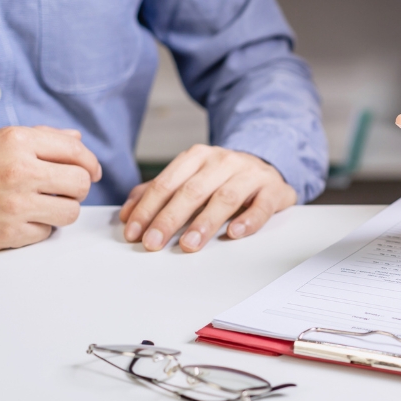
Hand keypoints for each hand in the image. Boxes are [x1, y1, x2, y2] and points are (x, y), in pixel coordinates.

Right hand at [0, 126, 100, 253]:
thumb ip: (38, 137)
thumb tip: (76, 138)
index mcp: (16, 142)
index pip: (76, 151)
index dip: (90, 163)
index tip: (91, 171)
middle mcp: (19, 171)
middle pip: (80, 183)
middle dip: (77, 187)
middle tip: (64, 190)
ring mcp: (15, 205)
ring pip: (70, 211)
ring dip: (61, 210)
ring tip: (43, 205)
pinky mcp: (8, 234)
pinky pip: (46, 233)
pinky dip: (38, 228)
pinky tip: (20, 220)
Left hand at [119, 145, 296, 251]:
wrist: (267, 168)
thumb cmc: (222, 178)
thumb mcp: (190, 178)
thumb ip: (159, 193)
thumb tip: (127, 214)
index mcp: (198, 156)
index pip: (167, 183)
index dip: (147, 208)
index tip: (134, 232)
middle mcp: (224, 161)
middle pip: (192, 190)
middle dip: (169, 219)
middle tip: (153, 243)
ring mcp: (250, 174)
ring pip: (226, 197)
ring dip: (205, 222)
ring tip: (190, 244)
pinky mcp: (273, 189)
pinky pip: (262, 205)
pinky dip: (249, 220)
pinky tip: (235, 233)